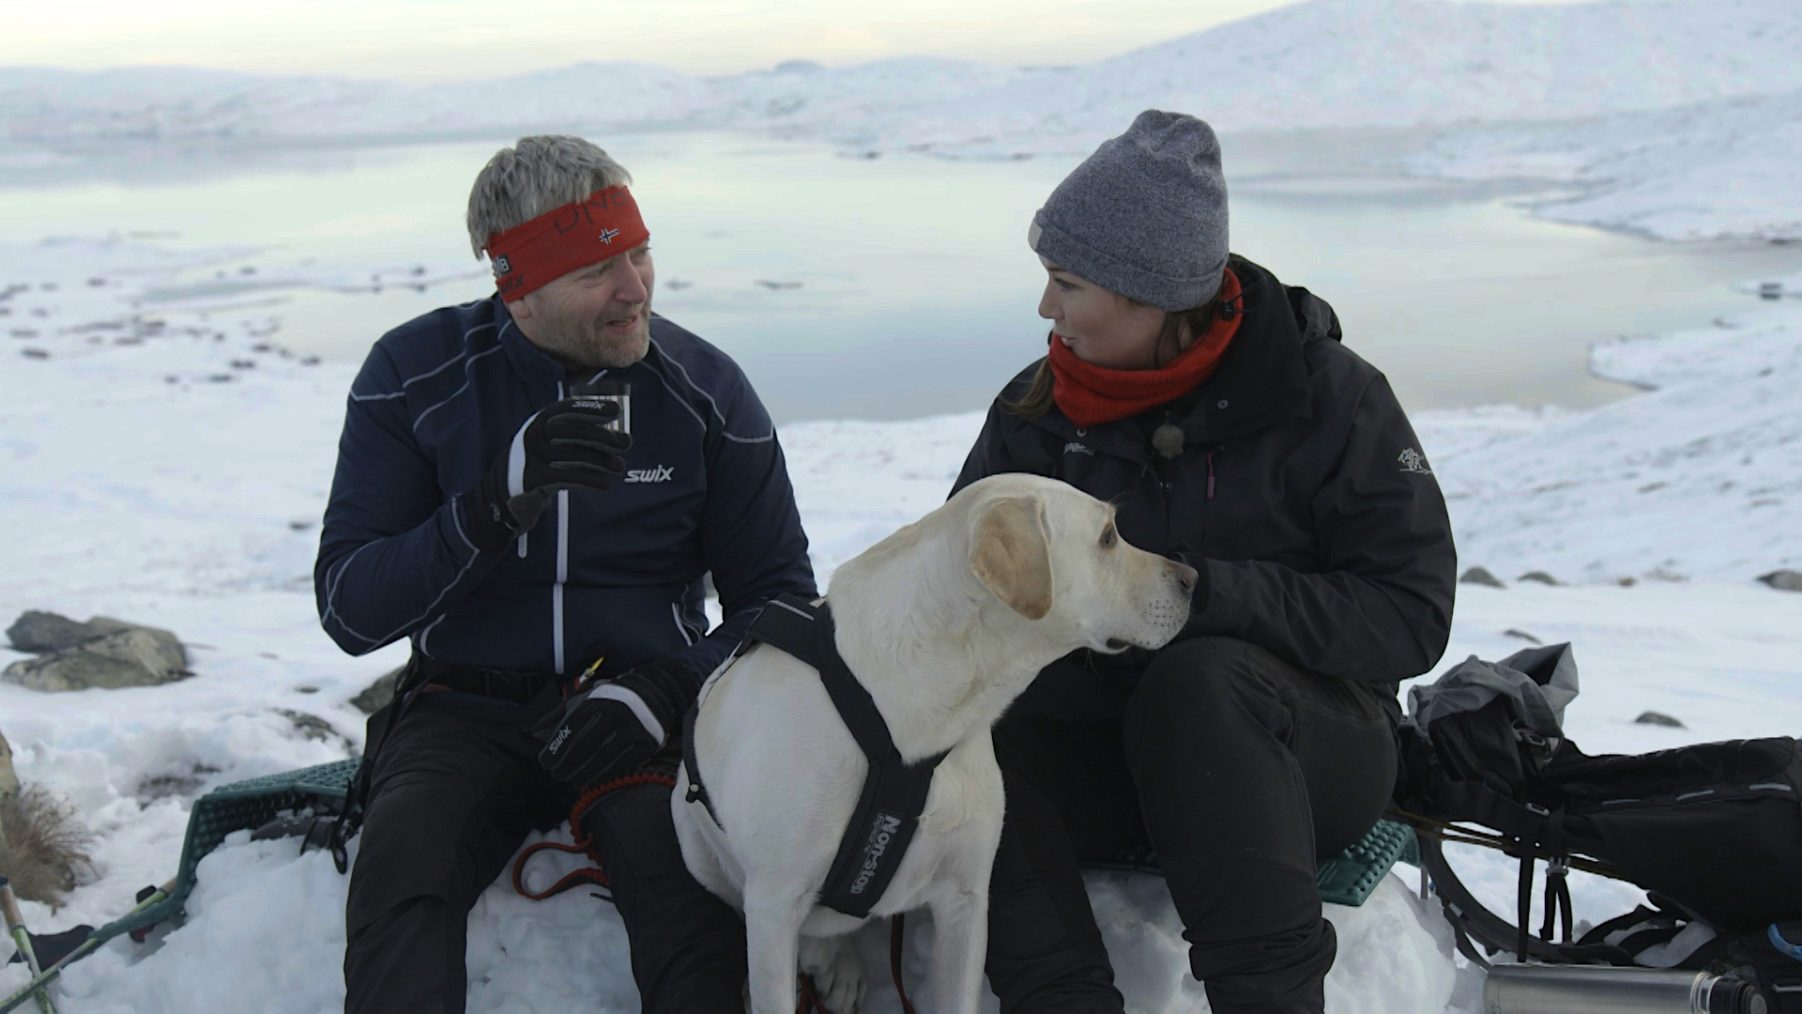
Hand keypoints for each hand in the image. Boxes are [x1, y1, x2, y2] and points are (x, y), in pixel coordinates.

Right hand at [460, 397, 630, 542]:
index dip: (591, 407)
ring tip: (619, 467)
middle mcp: (534, 435)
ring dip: (602, 461)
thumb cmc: (539, 466)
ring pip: (574, 455)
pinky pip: (568, 477)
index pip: (567, 408)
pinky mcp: (533, 479)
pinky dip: (591, 480)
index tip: (616, 411)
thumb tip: (620, 437)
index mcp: (539, 422)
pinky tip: (606, 484)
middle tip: (626, 443)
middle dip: (604, 435)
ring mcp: (531, 457)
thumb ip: (578, 437)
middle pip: (573, 431)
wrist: (503, 496)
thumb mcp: (551, 444)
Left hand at [536, 657, 692, 787]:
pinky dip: (606, 774)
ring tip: (572, 781)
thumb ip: (557, 715)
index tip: (545, 762)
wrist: (654, 693)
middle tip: (556, 775)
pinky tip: (593, 780)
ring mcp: (634, 728)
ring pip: (605, 758)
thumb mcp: (583, 699)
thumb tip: (530, 732)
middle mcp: (617, 712)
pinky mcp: (647, 742)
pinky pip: (623, 763)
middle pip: (587, 745)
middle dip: (569, 764)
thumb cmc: (610, 698)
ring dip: (585, 773)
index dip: (557, 746)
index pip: (573, 726)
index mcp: (598, 700)